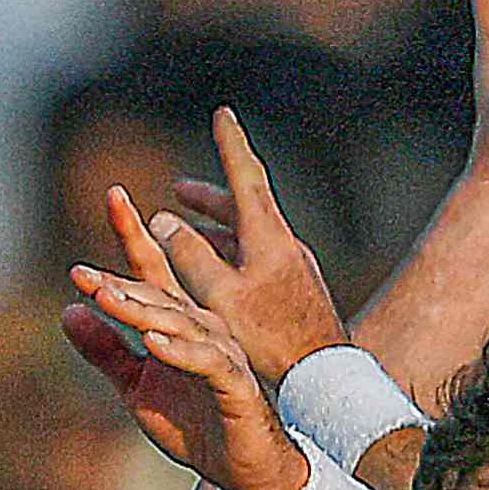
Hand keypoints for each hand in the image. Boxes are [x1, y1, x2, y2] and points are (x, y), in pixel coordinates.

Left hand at [63, 189, 310, 489]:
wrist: (246, 470)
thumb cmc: (197, 427)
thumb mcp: (137, 389)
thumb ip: (106, 351)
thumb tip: (69, 311)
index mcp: (177, 324)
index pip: (149, 272)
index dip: (130, 237)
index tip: (113, 196)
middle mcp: (200, 328)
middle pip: (160, 290)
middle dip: (128, 269)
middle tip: (86, 265)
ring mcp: (220, 353)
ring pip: (179, 322)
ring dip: (142, 310)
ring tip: (107, 297)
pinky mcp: (235, 384)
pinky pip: (206, 362)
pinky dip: (179, 351)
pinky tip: (153, 341)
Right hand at [138, 106, 348, 388]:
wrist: (324, 377)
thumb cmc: (268, 340)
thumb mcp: (218, 296)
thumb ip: (189, 256)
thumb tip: (164, 221)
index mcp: (267, 236)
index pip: (246, 175)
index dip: (231, 143)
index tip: (223, 112)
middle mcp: (284, 244)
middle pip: (245, 206)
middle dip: (211, 196)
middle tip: (182, 189)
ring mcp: (293, 268)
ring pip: (249, 236)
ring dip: (217, 229)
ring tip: (189, 233)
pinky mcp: (296, 292)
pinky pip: (257, 261)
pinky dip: (231, 257)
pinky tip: (217, 277)